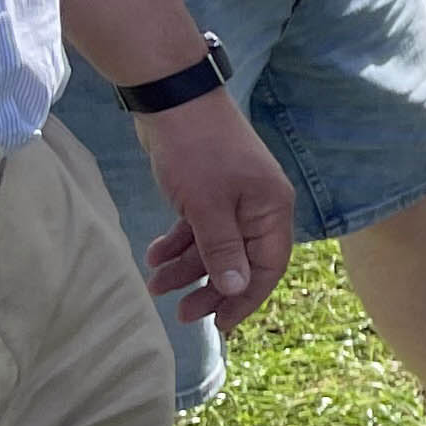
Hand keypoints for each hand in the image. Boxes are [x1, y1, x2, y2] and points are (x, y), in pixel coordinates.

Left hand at [136, 90, 294, 318]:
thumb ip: (223, 250)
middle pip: (240, 260)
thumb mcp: (208, 207)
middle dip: (211, 288)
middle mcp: (258, 207)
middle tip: (182, 314)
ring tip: (155, 284)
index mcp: (271, 210)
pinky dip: (178, 243)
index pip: (267, 266)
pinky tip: (154, 254)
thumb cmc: (197, 152)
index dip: (245, 298)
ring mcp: (234, 198)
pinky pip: (199, 228)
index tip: (220, 324)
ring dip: (186, 268)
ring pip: (215, 246)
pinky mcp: (209, 190)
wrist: (173, 100)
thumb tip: (236, 290)